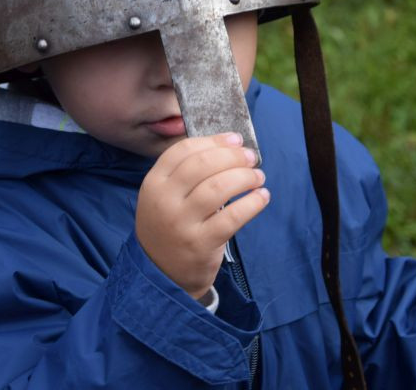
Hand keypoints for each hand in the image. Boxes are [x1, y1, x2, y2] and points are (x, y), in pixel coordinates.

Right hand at [135, 132, 268, 298]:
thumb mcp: (164, 197)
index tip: (235, 140)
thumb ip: (187, 173)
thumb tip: (230, 145)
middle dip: (233, 156)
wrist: (161, 274)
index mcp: (154, 183)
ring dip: (245, 177)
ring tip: (257, 177)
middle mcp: (164, 200)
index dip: (214, 141)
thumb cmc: (169, 227)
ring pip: (219, 187)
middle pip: (203, 164)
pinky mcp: (201, 243)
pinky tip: (261, 197)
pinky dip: (253, 203)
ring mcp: (181, 223)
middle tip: (250, 158)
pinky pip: (233, 216)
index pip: (184, 150)